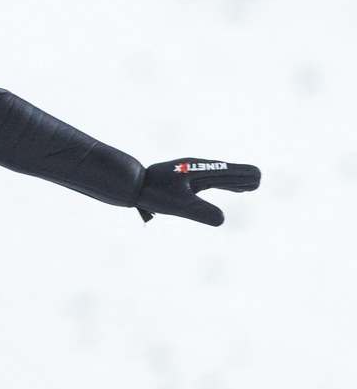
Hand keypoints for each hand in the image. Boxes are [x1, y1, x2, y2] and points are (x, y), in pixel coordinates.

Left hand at [136, 158, 260, 225]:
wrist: (129, 184)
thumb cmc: (152, 193)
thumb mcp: (178, 205)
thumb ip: (200, 212)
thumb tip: (223, 220)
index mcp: (196, 169)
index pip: (225, 172)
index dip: (242, 175)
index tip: (258, 176)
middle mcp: (194, 168)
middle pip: (223, 173)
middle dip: (241, 178)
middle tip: (259, 179)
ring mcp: (188, 174)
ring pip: (216, 178)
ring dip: (232, 182)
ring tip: (248, 186)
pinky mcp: (181, 181)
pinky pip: (207, 183)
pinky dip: (219, 185)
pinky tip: (223, 189)